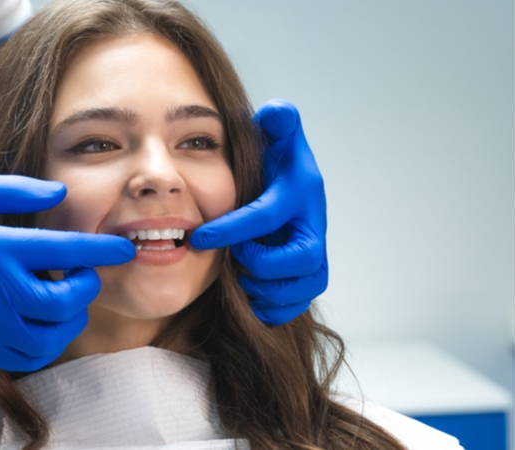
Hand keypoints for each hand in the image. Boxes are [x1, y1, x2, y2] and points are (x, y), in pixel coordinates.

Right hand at [0, 175, 134, 370]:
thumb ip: (11, 190)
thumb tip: (59, 193)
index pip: (64, 252)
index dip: (101, 249)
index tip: (125, 247)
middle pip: (66, 301)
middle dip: (89, 285)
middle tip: (87, 272)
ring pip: (55, 334)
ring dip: (74, 315)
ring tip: (69, 296)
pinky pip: (35, 356)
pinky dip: (54, 339)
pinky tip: (48, 320)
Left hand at [190, 100, 327, 324]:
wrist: (291, 194)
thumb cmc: (276, 166)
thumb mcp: (279, 138)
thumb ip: (278, 122)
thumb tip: (275, 112)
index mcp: (302, 194)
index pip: (267, 216)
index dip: (232, 230)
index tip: (199, 238)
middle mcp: (314, 227)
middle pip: (301, 260)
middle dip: (260, 264)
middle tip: (233, 259)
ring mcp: (315, 256)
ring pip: (303, 288)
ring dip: (265, 289)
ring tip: (239, 278)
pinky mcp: (308, 278)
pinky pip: (297, 305)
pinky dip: (272, 308)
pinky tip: (249, 297)